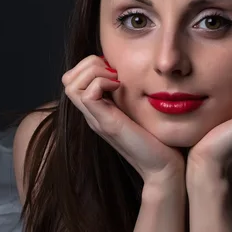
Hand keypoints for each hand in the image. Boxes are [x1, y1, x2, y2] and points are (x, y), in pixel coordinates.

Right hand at [62, 55, 184, 185]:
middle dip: (89, 64)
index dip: (90, 65)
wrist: (163, 167)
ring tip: (116, 79)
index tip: (115, 69)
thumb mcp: (139, 109)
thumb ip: (130, 94)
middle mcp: (92, 114)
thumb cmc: (157, 139)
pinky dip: (102, 83)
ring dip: (94, 72)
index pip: (73, 79)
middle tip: (115, 72)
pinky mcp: (106, 124)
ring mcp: (96, 119)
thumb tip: (130, 70)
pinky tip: (119, 88)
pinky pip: (87, 94)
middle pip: (67, 79)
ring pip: (71, 85)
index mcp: (98, 109)